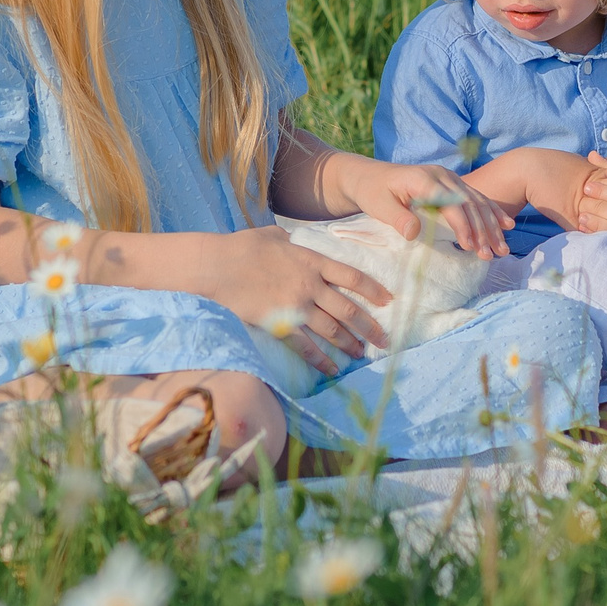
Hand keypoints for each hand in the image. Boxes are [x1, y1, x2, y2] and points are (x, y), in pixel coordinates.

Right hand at [207, 226, 389, 375]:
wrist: (219, 266)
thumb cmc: (243, 247)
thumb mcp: (273, 236)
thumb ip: (289, 240)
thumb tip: (290, 239)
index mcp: (312, 261)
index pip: (352, 277)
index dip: (373, 290)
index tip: (387, 301)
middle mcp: (311, 285)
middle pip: (349, 309)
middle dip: (369, 326)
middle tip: (383, 339)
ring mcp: (297, 307)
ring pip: (333, 330)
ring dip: (350, 344)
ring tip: (361, 354)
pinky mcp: (281, 325)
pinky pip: (307, 347)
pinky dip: (322, 360)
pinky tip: (332, 369)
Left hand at [339, 157, 515, 257]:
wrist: (369, 175)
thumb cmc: (372, 192)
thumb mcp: (378, 205)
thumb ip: (397, 218)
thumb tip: (413, 232)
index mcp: (424, 179)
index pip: (450, 202)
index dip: (462, 224)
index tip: (469, 246)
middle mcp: (441, 175)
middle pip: (468, 202)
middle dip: (482, 229)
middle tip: (490, 254)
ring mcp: (449, 178)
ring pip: (477, 201)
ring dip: (491, 225)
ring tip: (503, 248)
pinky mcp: (452, 184)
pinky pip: (476, 198)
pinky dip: (492, 212)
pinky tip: (507, 225)